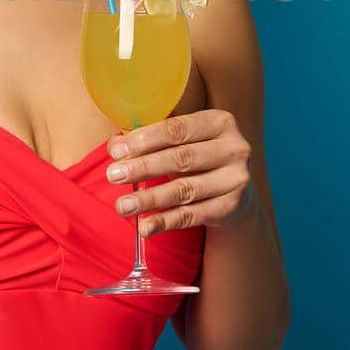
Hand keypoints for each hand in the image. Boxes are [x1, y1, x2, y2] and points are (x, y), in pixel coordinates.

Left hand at [106, 109, 254, 236]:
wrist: (235, 190)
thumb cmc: (200, 157)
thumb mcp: (181, 142)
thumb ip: (149, 140)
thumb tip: (115, 145)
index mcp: (220, 122)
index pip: (177, 129)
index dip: (145, 139)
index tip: (116, 151)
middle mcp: (234, 148)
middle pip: (181, 158)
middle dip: (143, 167)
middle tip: (113, 175)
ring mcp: (235, 179)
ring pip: (185, 190)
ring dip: (150, 199)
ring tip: (122, 206)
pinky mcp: (231, 207)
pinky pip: (192, 216)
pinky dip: (165, 222)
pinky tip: (145, 226)